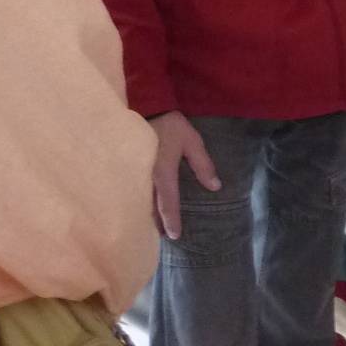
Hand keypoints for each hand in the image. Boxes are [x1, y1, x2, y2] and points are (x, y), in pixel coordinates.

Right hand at [149, 111, 221, 241]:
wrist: (147, 107)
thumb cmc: (171, 125)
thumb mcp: (191, 142)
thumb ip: (202, 164)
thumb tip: (215, 187)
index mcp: (163, 172)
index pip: (168, 202)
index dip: (171, 220)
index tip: (174, 236)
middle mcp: (146, 176)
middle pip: (151, 206)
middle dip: (158, 222)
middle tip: (164, 238)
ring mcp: (136, 173)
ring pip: (142, 200)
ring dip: (149, 214)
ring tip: (155, 227)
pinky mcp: (131, 168)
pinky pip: (136, 190)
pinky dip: (142, 201)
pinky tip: (144, 207)